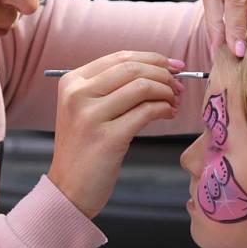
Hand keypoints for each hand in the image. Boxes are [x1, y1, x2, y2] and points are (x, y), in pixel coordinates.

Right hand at [48, 51, 183, 217]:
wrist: (68, 189)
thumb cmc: (83, 149)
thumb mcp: (85, 109)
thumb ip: (110, 87)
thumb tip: (157, 69)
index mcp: (72, 82)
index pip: (120, 57)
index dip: (152, 58)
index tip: (173, 65)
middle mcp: (78, 95)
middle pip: (133, 68)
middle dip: (163, 74)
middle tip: (178, 85)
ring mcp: (91, 116)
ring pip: (142, 87)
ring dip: (166, 91)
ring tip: (174, 101)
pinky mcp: (108, 138)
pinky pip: (146, 112)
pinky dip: (163, 109)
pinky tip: (168, 114)